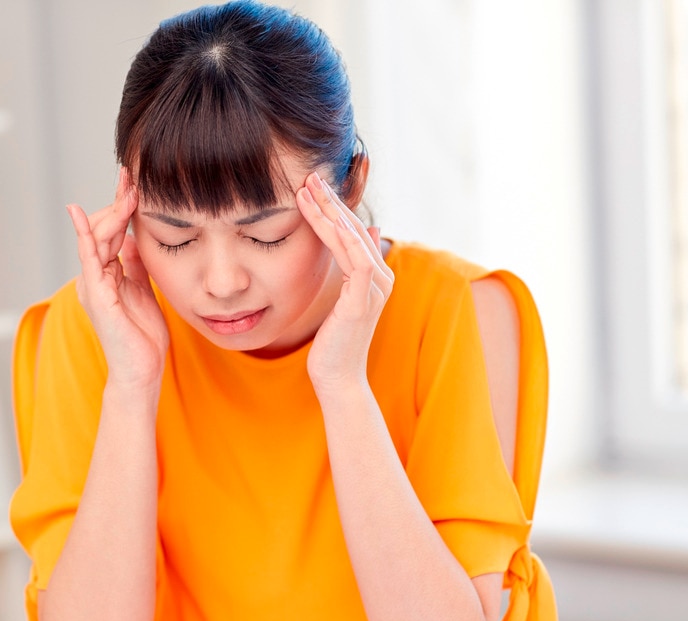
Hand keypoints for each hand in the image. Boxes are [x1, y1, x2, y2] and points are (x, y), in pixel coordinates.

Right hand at [69, 168, 169, 387]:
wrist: (142, 372)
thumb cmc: (143, 337)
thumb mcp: (144, 290)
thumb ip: (136, 265)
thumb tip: (134, 238)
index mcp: (108, 274)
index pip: (112, 231)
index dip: (121, 205)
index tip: (133, 180)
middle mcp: (96, 276)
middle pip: (103, 229)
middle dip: (117, 201)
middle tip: (132, 176)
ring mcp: (93, 285)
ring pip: (97, 238)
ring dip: (112, 211)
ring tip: (128, 189)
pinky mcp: (97, 295)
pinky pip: (89, 259)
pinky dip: (85, 235)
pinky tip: (82, 215)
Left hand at [296, 171, 393, 391]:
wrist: (338, 378)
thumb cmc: (333, 343)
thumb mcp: (341, 299)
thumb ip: (352, 269)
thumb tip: (367, 233)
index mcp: (374, 275)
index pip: (352, 231)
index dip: (334, 206)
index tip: (312, 185)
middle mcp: (380, 277)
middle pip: (353, 228)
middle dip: (330, 201)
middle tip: (309, 175)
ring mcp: (373, 289)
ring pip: (351, 239)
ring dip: (329, 212)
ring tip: (307, 190)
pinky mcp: (361, 301)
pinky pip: (353, 261)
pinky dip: (339, 237)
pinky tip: (323, 219)